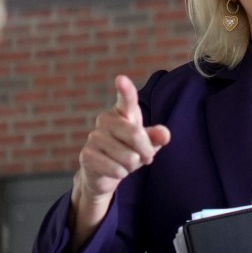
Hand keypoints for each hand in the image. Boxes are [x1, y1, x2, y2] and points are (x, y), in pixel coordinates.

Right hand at [68, 76, 170, 240]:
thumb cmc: (129, 150)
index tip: (121, 79)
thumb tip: (165, 134)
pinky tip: (115, 170)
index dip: (125, 90)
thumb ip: (156, 137)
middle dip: (146, 152)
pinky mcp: (86, 155)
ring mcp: (94, 136)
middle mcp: (105, 119)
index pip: (126, 99)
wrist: (105, 172)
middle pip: (136, 134)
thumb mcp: (147, 144)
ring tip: (126, 164)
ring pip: (127, 156)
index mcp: (122, 112)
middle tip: (146, 158)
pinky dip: (121, 174)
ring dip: (132, 166)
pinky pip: (115, 169)